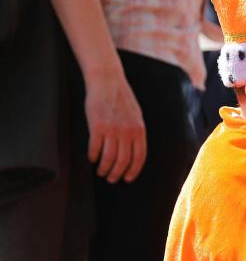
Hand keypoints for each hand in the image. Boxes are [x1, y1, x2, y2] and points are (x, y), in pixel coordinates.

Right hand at [84, 67, 146, 181]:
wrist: (107, 81)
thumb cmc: (121, 99)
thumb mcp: (136, 116)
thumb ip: (136, 132)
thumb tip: (134, 150)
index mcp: (139, 131)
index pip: (139, 158)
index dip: (133, 171)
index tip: (127, 179)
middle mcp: (127, 132)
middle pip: (123, 161)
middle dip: (117, 173)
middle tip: (111, 178)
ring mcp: (112, 130)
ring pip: (109, 158)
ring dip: (104, 168)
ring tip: (101, 172)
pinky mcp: (97, 126)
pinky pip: (95, 148)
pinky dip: (93, 156)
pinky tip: (91, 159)